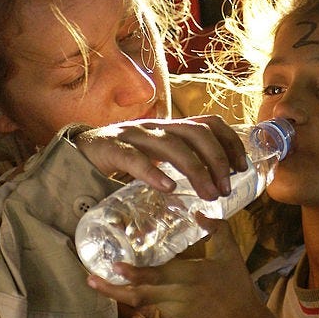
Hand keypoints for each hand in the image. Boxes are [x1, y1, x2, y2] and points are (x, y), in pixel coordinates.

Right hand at [74, 115, 247, 200]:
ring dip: (195, 170)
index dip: (230, 142)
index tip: (241, 167)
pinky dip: (152, 172)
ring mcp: (132, 135)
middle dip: (217, 160)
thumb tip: (215, 187)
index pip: (209, 123)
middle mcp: (155, 127)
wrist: (76, 153)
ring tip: (207, 194)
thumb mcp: (157, 158)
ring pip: (170, 144)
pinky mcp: (109, 148)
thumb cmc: (123, 160)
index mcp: (170, 128)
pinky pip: (133, 158)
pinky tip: (168, 187)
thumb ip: (179, 165)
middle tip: (224, 189)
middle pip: (196, 133)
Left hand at [88, 214, 282, 317]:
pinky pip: (148, 306)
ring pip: (139, 303)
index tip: (115, 266)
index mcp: (189, 277)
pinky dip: (131, 298)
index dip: (134, 274)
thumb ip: (217, 229)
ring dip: (116, 295)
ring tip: (95, 284)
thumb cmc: (236, 286)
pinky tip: (119, 288)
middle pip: (138, 296)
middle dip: (113, 289)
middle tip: (90, 279)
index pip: (157, 276)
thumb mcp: (230, 253)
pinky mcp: (172, 316)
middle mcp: (175, 295)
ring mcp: (172, 308)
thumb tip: (198, 212)